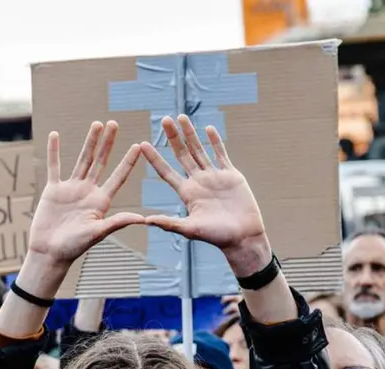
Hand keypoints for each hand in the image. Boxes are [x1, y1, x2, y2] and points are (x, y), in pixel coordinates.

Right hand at [27, 121, 144, 264]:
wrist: (50, 252)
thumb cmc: (74, 247)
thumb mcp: (98, 233)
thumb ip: (118, 222)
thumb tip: (143, 219)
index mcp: (101, 201)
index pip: (118, 177)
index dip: (128, 161)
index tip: (139, 146)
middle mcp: (88, 192)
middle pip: (101, 162)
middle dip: (108, 143)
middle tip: (115, 123)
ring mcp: (71, 189)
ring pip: (81, 159)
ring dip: (88, 142)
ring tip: (96, 124)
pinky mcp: (53, 190)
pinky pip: (54, 167)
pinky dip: (54, 151)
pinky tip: (55, 135)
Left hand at [140, 115, 266, 253]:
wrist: (243, 236)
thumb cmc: (216, 236)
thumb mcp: (190, 229)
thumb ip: (169, 223)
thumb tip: (146, 220)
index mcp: (186, 193)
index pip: (166, 172)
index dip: (155, 158)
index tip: (142, 144)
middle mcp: (198, 182)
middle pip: (182, 154)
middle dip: (173, 137)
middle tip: (163, 119)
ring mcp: (214, 177)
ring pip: (200, 150)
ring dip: (191, 133)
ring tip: (182, 116)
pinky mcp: (230, 175)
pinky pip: (221, 154)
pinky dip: (215, 141)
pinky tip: (208, 128)